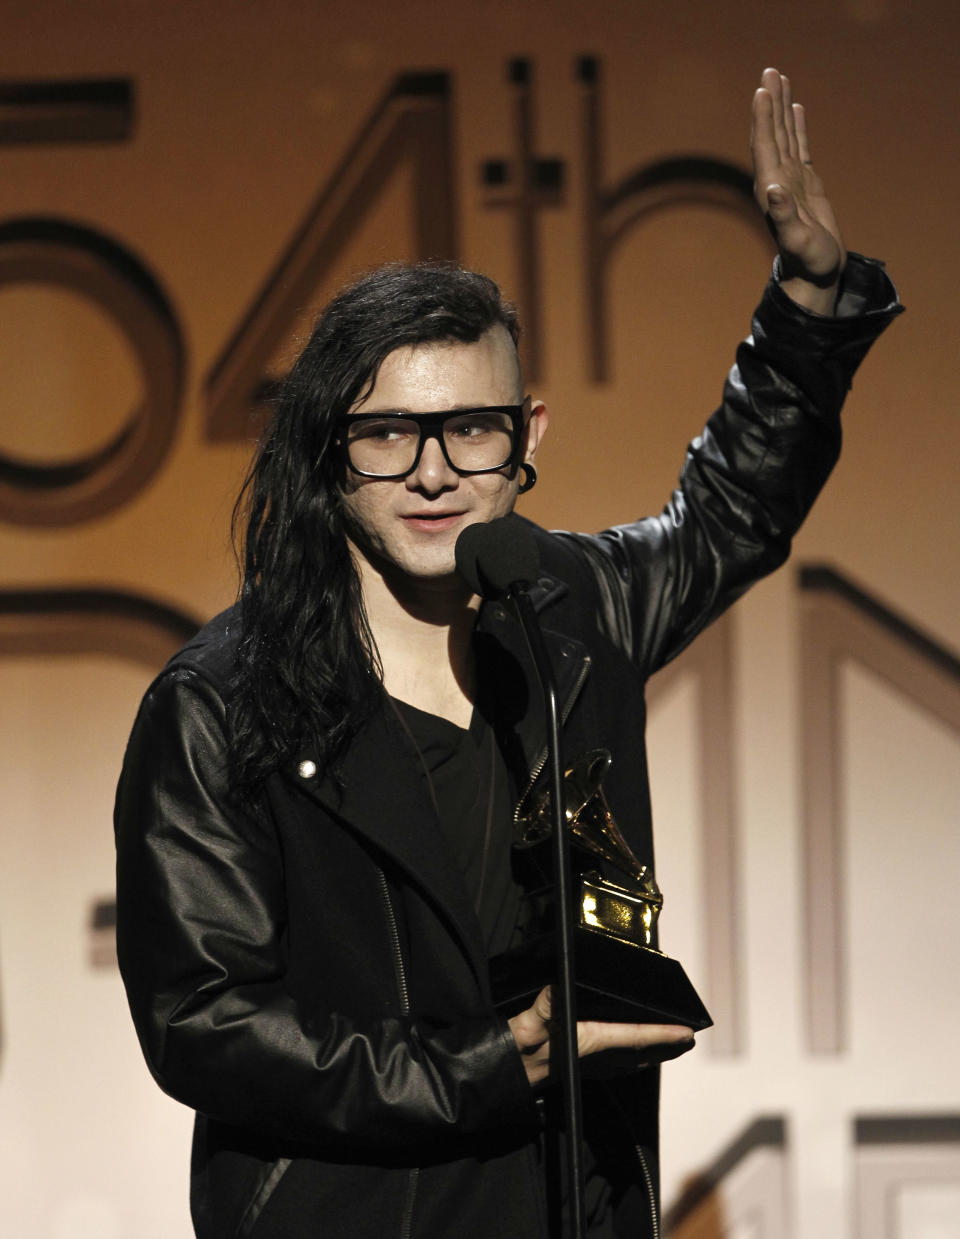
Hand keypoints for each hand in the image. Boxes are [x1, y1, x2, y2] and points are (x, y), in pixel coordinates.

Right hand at [508, 986, 694, 1086]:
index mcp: (587, 1043)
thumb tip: (556, 988)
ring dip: (653, 1053)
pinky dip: (632, 1057)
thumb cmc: (513, 1052)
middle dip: (666, 1046)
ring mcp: (588, 1065)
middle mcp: (593, 1057)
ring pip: (631, 1060)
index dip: (663, 1034)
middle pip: (641, 1052)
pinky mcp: (580, 1067)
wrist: (501, 1079)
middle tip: (689, 1039)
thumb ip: (542, 1009)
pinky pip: (617, 1064)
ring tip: (671, 1045)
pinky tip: (633, 1055)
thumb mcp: (525, 1026)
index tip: (687, 1032)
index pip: (634, 1037)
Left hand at [751, 67, 846, 312]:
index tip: (762, 90)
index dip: (762, 118)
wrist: (813, 275)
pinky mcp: (805, 184)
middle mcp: (776, 181)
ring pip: (784, 135)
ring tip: (780, 79)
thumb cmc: (807, 262)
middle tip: (769, 70)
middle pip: (771, 133)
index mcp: (771, 190)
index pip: (764, 145)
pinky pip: (799, 146)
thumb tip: (773, 189)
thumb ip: (784, 216)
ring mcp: (790, 181)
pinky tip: (796, 108)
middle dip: (769, 102)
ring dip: (780, 108)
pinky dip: (796, 126)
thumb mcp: (797, 240)